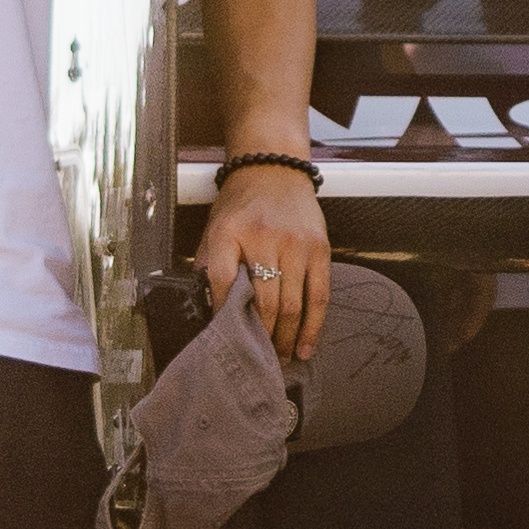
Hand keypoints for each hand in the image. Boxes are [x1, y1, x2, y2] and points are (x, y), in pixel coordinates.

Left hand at [201, 164, 330, 367]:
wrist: (274, 169)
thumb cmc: (242, 204)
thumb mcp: (215, 227)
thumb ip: (210, 265)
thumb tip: (208, 308)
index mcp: (230, 233)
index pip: (222, 283)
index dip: (222, 314)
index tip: (224, 335)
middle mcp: (264, 238)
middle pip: (263, 303)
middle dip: (261, 338)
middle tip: (258, 360)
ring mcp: (296, 244)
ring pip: (292, 306)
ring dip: (286, 340)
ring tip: (280, 360)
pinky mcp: (319, 249)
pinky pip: (319, 296)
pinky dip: (312, 326)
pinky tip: (305, 346)